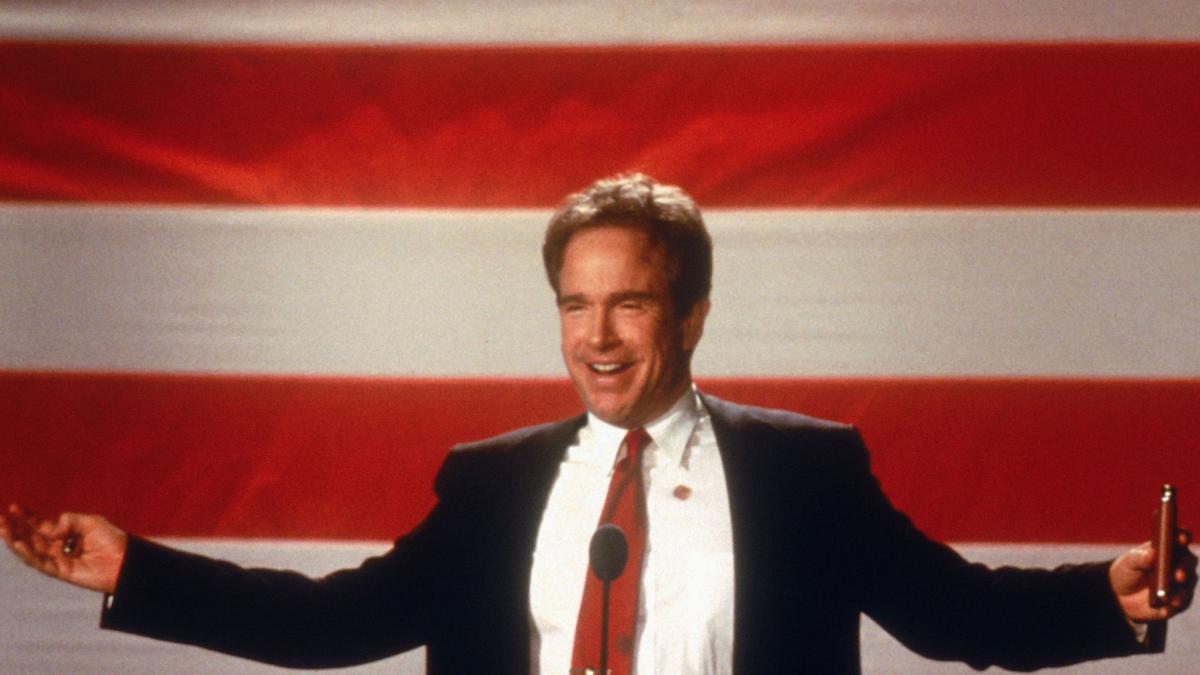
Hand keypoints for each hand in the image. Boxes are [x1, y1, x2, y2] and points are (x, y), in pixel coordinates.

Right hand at [0, 503, 126, 593]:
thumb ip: (67, 521)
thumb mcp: (89, 522)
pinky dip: (28, 553)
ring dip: (16, 540)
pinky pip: (40, 563)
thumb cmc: (112, 539)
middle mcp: (58, 547)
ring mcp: (58, 560)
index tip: (14, 507)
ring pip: (31, 551)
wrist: (126, 560)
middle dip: (14, 529)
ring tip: (3, 529)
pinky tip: (19, 543)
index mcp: (64, 534)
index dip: (27, 517)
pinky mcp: (60, 571)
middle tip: (1, 519)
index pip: (40, 525)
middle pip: (31, 538)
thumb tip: (48, 529)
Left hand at [1109, 530, 1196, 622]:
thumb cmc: (1128, 571)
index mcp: (1169, 548)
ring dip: (1181, 588)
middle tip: (1178, 574)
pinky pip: (1181, 602)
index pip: (1180, 538)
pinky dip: (1175, 603)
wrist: (1121, 595)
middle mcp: (1180, 564)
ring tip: (1174, 593)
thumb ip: (1140, 558)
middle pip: (1188, 562)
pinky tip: (1168, 606)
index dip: (1182, 537)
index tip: (1180, 538)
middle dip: (1183, 567)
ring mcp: (1182, 583)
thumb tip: (1152, 554)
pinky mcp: (1179, 600)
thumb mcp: (1129, 562)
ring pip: (1187, 583)